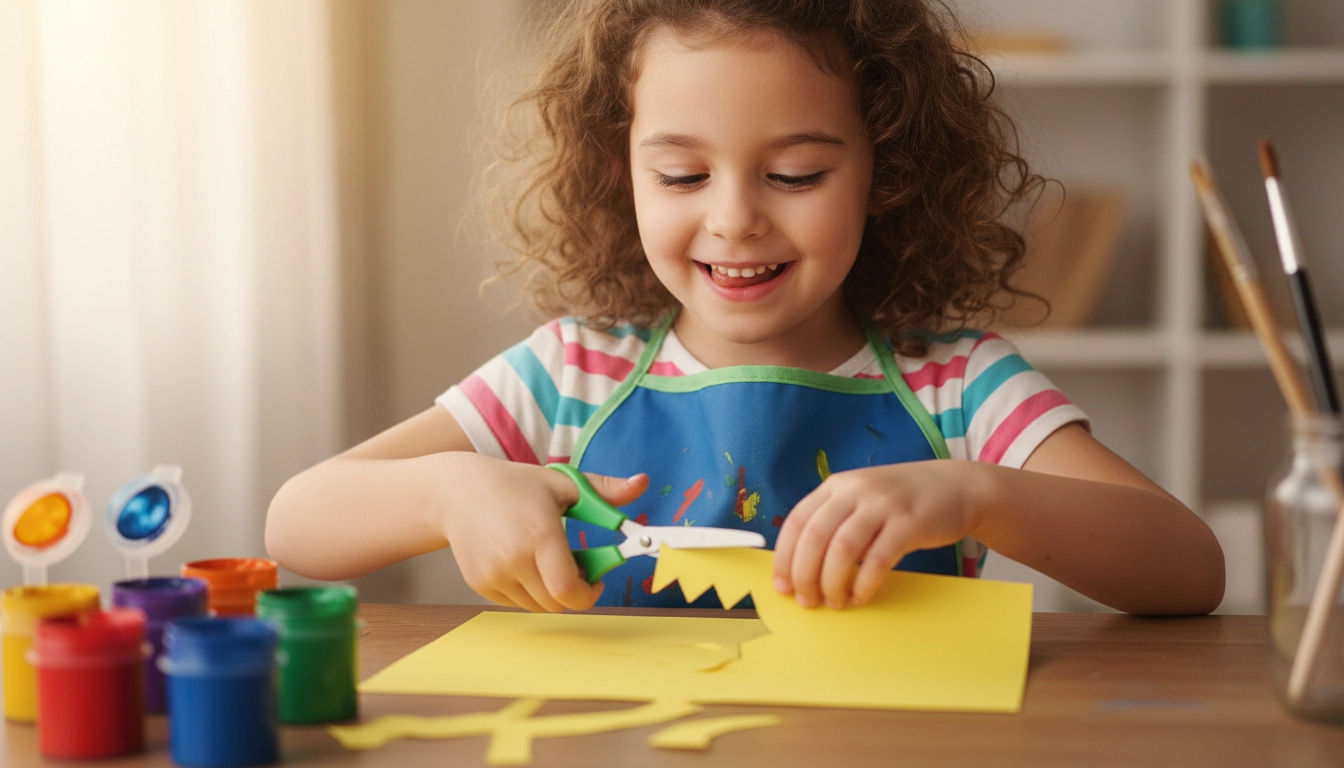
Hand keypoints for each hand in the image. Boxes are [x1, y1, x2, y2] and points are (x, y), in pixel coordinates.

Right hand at [437, 454, 647, 611]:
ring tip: (546, 560)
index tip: (596, 580)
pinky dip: (527, 590)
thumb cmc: (514, 485)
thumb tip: (642, 484)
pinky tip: (522, 562)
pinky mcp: (480, 583)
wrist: (456, 492)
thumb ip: (605, 491)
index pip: (569, 591)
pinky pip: (516, 602)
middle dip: (573, 591)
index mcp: (540, 534)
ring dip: (550, 591)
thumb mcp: (563, 483)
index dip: (589, 594)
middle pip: (557, 603)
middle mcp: (514, 559)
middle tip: (574, 565)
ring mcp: (494, 574)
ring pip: (537, 605)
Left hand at [772, 460, 986, 608]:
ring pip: (842, 549)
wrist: (956, 486)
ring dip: (832, 582)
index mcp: (836, 486)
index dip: (784, 558)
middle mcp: (856, 490)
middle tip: (806, 601)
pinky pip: (878, 559)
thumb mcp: (861, 499)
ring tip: (834, 602)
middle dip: (804, 575)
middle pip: (815, 537)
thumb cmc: (902, 501)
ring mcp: (883, 505)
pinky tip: (860, 596)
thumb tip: (801, 567)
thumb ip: (834, 522)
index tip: (782, 586)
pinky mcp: (909, 523)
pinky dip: (864, 583)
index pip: (797, 521)